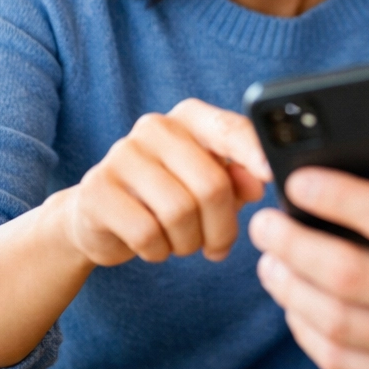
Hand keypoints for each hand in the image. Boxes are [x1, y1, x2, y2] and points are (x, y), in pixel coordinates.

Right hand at [65, 99, 269, 266]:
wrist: (98, 215)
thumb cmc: (168, 194)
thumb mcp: (208, 183)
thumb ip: (238, 178)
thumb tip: (259, 182)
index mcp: (189, 117)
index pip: (229, 128)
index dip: (253, 152)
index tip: (270, 175)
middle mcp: (155, 127)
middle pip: (210, 184)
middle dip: (222, 227)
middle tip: (218, 246)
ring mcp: (122, 154)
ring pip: (180, 212)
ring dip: (189, 242)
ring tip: (182, 243)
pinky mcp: (98, 189)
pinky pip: (147, 233)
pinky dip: (159, 250)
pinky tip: (154, 245)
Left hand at [248, 109, 368, 368]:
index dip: (337, 197)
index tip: (299, 180)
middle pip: (350, 275)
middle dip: (294, 245)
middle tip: (267, 222)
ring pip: (341, 323)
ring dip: (292, 290)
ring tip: (270, 261)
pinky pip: (352, 364)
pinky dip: (312, 336)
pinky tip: (297, 307)